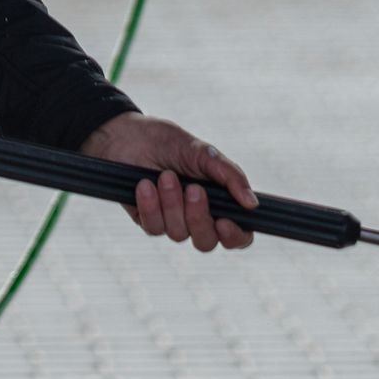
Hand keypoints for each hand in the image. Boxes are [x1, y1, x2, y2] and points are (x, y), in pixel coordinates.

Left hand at [80, 112, 257, 251]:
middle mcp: (197, 217)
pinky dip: (150, 206)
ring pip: (179, 234)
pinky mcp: (148, 221)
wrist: (126, 135)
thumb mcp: (204, 153)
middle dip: (198, 218)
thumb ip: (230, 176)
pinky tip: (145, 185)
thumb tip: (252, 203)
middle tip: (192, 189)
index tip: (225, 222)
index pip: (237, 235)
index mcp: (219, 202)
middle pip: (207, 242)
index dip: (235, 236)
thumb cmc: (168, 142)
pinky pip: (155, 228)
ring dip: (172, 204)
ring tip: (164, 176)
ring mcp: (172, 221)